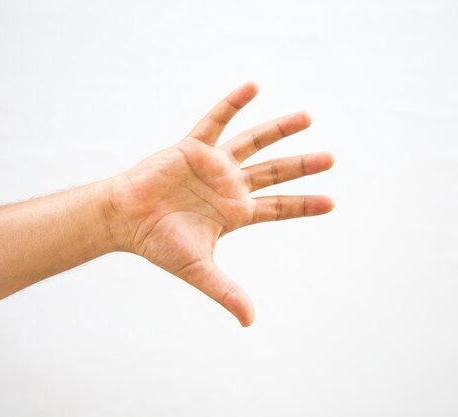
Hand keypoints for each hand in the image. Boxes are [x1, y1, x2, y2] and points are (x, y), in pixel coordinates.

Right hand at [106, 82, 333, 325]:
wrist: (124, 219)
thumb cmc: (158, 244)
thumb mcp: (198, 269)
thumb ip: (226, 291)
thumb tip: (250, 322)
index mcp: (235, 213)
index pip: (278, 207)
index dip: (305, 204)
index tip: (333, 202)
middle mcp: (229, 185)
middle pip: (275, 172)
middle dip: (302, 165)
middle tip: (331, 158)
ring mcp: (213, 164)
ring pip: (254, 142)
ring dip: (279, 130)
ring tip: (308, 117)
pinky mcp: (193, 146)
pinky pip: (216, 120)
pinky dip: (234, 103)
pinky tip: (255, 86)